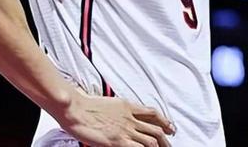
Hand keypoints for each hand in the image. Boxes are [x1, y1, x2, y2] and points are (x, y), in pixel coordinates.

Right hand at [60, 89, 175, 145]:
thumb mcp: (108, 104)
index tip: (170, 127)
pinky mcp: (118, 141)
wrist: (76, 110)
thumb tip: (123, 115)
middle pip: (155, 128)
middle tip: (170, 142)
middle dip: (166, 137)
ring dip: (160, 146)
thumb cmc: (86, 106)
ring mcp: (125, 130)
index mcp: (127, 106)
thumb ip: (119, 111)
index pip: (152, 112)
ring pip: (151, 140)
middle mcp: (130, 118)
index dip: (164, 120)